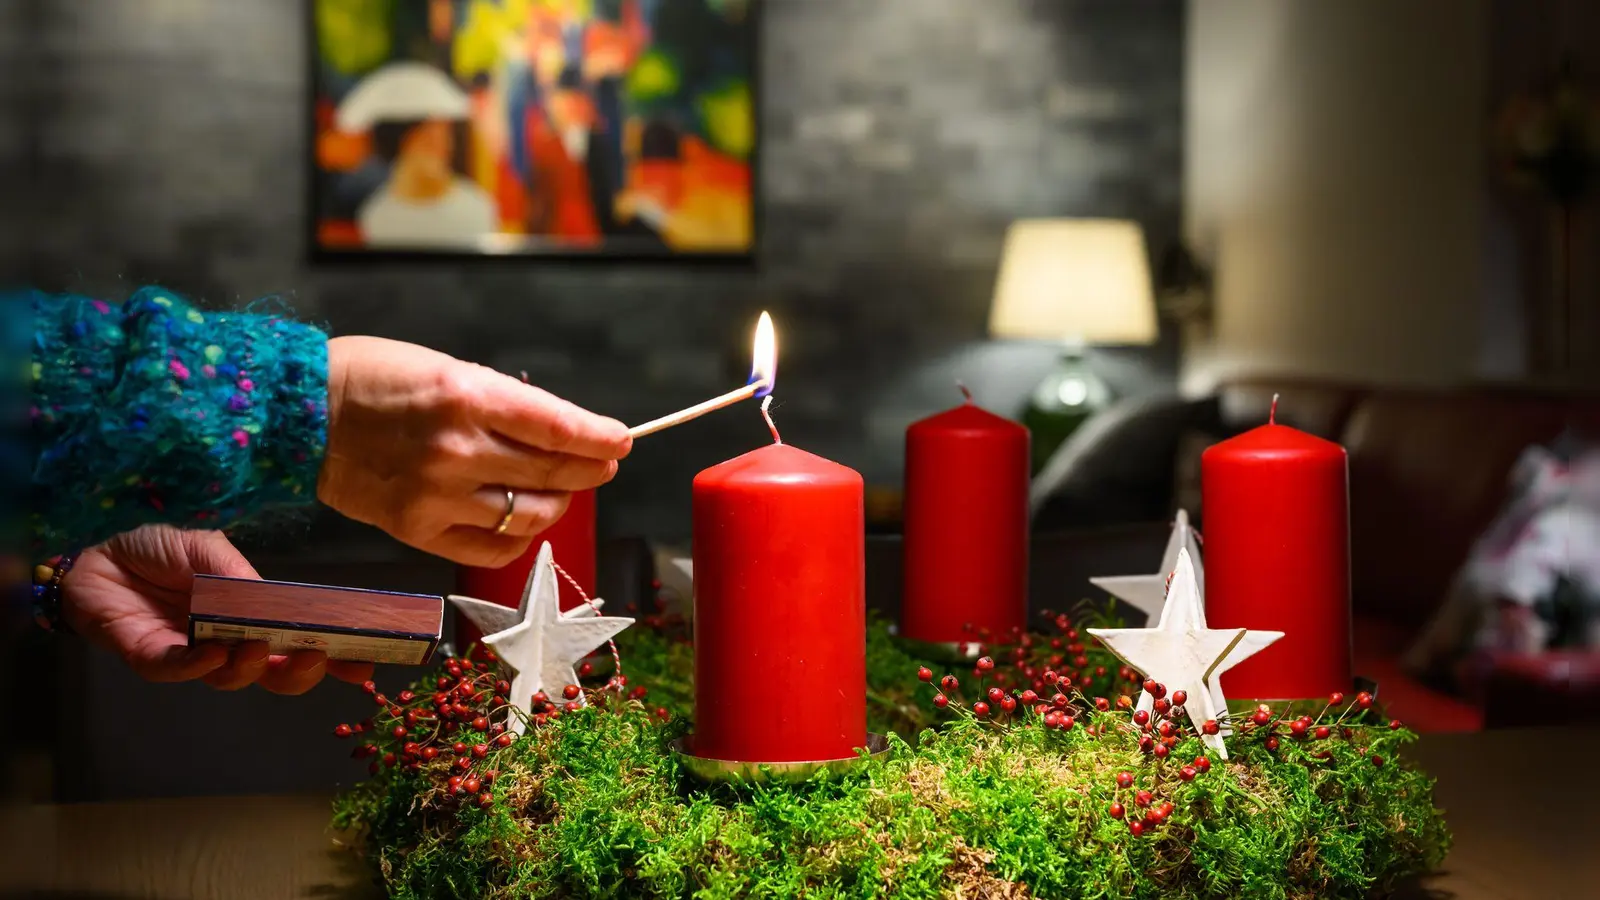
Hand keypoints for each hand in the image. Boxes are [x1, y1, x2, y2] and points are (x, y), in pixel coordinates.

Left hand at [64, 526, 374, 692]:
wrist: (96, 558)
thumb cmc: (155, 552)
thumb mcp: (207, 548)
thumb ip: (236, 572)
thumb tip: (271, 597)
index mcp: (249, 618)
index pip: (296, 644)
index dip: (331, 658)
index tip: (366, 663)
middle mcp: (226, 643)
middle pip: (271, 675)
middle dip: (301, 674)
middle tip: (321, 659)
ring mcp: (191, 654)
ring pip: (230, 679)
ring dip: (250, 669)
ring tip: (260, 649)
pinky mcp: (151, 658)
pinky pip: (179, 670)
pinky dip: (200, 665)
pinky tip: (215, 652)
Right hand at [319, 337, 631, 566]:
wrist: (300, 414)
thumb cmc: (376, 380)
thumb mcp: (447, 369)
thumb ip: (504, 405)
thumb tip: (561, 434)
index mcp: (466, 396)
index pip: (558, 426)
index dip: (599, 438)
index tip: (620, 441)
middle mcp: (455, 449)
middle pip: (551, 474)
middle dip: (588, 470)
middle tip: (601, 465)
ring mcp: (436, 495)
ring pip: (528, 515)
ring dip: (556, 504)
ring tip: (558, 492)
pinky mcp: (417, 530)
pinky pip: (491, 547)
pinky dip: (517, 537)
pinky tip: (520, 521)